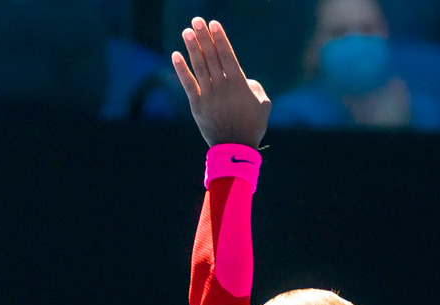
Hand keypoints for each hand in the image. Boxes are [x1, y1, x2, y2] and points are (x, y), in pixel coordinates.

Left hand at [171, 18, 270, 147]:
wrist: (235, 148)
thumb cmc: (253, 126)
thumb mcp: (263, 105)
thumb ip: (254, 87)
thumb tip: (243, 79)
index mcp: (239, 85)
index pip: (227, 56)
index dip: (220, 39)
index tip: (214, 24)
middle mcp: (222, 87)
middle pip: (211, 57)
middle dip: (204, 37)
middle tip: (197, 20)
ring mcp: (208, 96)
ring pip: (199, 67)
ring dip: (192, 48)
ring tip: (187, 31)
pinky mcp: (197, 105)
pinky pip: (187, 83)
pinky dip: (181, 69)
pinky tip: (176, 55)